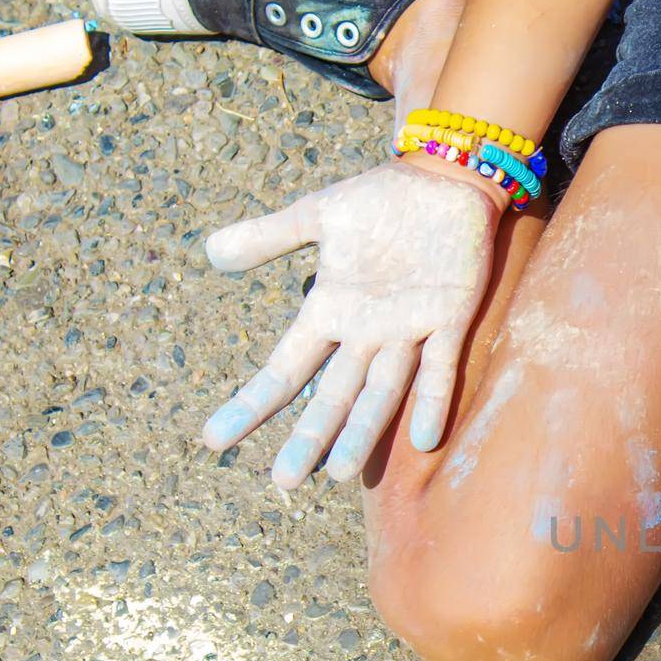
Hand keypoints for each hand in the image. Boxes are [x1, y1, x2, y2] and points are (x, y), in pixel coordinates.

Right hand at [201, 161, 501, 487]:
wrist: (444, 178)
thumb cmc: (382, 198)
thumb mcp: (318, 214)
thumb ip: (269, 237)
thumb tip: (210, 252)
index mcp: (330, 311)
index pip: (284, 369)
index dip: (253, 403)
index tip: (213, 440)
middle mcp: (365, 333)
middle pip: (331, 395)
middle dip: (308, 437)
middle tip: (282, 482)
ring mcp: (408, 331)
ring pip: (380, 392)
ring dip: (361, 432)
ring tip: (340, 473)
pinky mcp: (450, 319)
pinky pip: (440, 368)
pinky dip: (432, 401)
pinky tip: (424, 438)